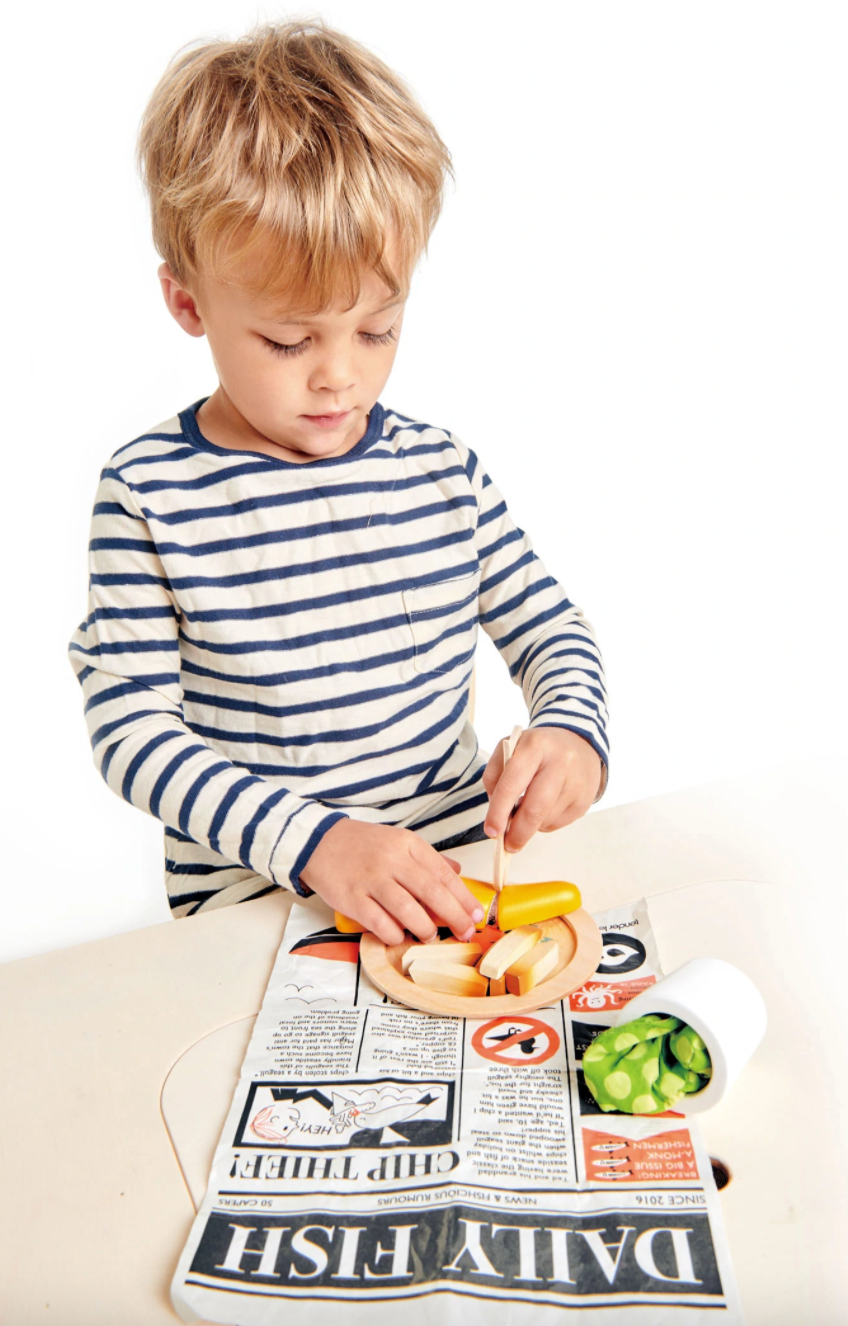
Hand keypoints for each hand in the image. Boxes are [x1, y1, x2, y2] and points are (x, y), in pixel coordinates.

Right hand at [298, 819, 484, 945]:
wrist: (318, 842)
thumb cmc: (363, 845)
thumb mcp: (398, 841)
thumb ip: (428, 859)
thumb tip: (457, 873)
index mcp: (407, 844)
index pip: (444, 874)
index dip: (463, 897)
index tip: (475, 914)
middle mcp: (391, 860)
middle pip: (432, 893)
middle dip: (454, 916)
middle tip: (465, 933)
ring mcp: (371, 880)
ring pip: (408, 911)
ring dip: (425, 928)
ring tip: (430, 935)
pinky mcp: (352, 898)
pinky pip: (380, 923)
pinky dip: (394, 934)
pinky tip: (399, 936)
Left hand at [482, 728, 602, 852]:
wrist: (579, 743)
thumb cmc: (538, 749)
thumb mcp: (510, 748)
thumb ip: (495, 776)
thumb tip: (497, 813)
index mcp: (535, 746)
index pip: (512, 783)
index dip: (499, 811)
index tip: (491, 831)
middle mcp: (560, 763)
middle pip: (534, 809)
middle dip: (517, 833)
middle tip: (507, 845)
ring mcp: (575, 783)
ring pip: (545, 820)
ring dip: (530, 826)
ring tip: (526, 812)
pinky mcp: (584, 800)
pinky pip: (557, 824)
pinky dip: (544, 823)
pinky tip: (544, 808)